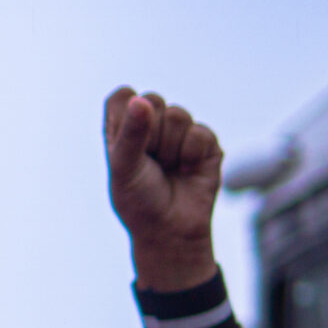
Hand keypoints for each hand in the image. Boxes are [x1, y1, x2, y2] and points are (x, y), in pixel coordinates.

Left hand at [103, 88, 222, 292]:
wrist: (171, 230)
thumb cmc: (139, 201)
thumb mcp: (124, 168)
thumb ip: (131, 133)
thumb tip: (141, 100)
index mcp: (122, 128)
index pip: (122, 96)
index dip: (126, 116)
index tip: (126, 147)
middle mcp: (150, 125)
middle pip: (152, 99)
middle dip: (150, 135)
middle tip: (149, 162)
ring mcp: (179, 132)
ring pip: (178, 114)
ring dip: (170, 149)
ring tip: (168, 168)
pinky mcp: (206, 142)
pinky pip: (200, 132)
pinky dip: (191, 156)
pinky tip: (188, 171)